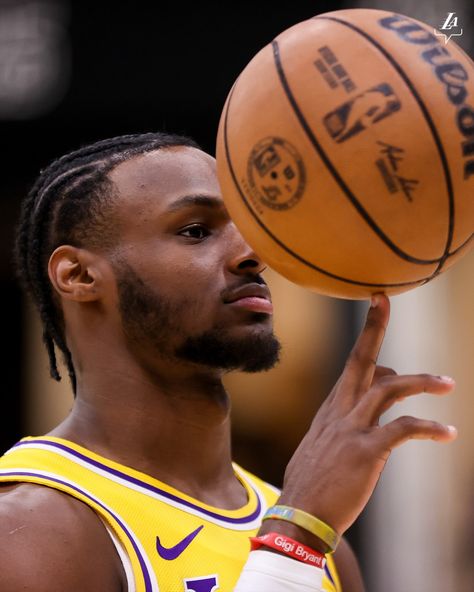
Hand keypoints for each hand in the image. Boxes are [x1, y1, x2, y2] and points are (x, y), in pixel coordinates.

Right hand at [264, 293, 456, 546]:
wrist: (300, 514)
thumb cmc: (314, 483)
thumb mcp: (324, 445)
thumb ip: (344, 425)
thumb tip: (367, 415)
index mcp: (332, 409)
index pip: (352, 365)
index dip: (367, 338)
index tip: (376, 308)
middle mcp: (340, 411)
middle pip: (359, 359)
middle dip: (372, 327)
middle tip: (383, 300)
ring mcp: (352, 428)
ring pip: (388, 388)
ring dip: (421, 382)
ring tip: (449, 383)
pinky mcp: (366, 451)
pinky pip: (402, 429)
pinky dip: (427, 427)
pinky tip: (447, 432)